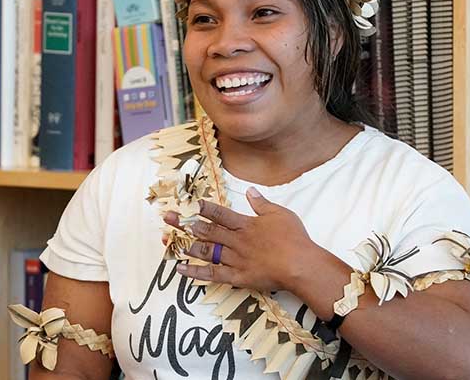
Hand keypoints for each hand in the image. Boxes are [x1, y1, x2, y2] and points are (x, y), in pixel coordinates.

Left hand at [163, 187, 317, 292]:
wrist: (301, 266)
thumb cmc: (294, 239)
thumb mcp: (280, 214)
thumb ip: (262, 203)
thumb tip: (250, 191)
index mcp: (245, 224)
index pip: (220, 214)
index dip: (204, 208)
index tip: (190, 203)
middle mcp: (236, 241)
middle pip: (207, 230)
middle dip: (185, 223)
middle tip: (168, 218)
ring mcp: (235, 260)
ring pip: (206, 251)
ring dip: (187, 245)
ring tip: (170, 241)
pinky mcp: (237, 277)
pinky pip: (212, 275)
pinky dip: (196, 272)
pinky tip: (181, 269)